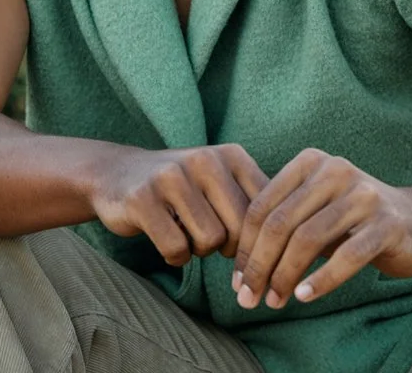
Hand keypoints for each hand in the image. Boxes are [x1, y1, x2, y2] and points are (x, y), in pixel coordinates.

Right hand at [91, 143, 268, 265]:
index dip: (259, 241)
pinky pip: (176, 249)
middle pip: (240, 229)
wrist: (118, 174)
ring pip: (210, 241)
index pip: (265, 210)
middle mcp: (204, 159)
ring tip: (186, 235)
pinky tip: (167, 242)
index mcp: (231, 155)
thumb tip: (294, 239)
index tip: (247, 256)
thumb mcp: (220, 182)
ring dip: (199, 251)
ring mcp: (172, 177)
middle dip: (229, 249)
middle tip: (212, 244)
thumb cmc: (182, 187)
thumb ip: (252, 202)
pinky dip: (175, 256)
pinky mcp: (143, 199)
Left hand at [232, 148, 411, 308]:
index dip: (245, 247)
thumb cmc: (353, 221)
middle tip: (249, 298)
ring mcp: (363, 194)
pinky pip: (346, 256)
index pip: (263, 205)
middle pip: (280, 222)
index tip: (237, 281)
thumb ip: (282, 223)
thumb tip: (240, 264)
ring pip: (307, 239)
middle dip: (259, 265)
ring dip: (284, 276)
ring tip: (274, 300)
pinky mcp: (387, 223)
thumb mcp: (315, 210)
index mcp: (310, 161)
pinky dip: (321, 280)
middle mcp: (334, 170)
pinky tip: (304, 296)